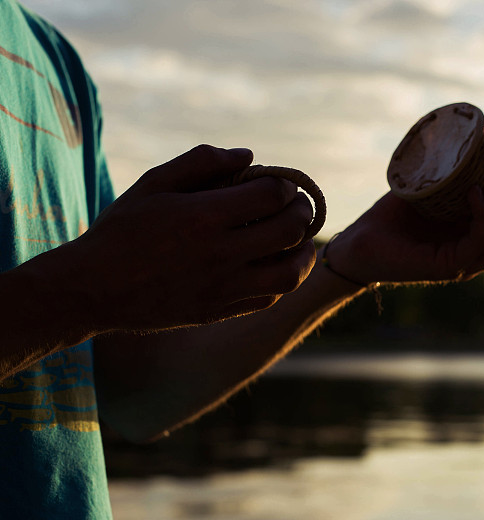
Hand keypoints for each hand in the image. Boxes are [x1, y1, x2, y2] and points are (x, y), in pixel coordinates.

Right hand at [67, 145, 315, 331]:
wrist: (92, 289)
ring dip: (304, 252)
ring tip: (299, 239)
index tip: (281, 183)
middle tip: (298, 205)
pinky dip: (281, 280)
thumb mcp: (154, 184)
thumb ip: (201, 162)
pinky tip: (273, 264)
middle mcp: (219, 254)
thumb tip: (248, 156)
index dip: (285, 184)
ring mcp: (221, 288)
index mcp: (203, 217)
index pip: (272, 195)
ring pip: (290, 273)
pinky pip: (268, 298)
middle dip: (303, 210)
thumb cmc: (122, 230)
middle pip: (289, 230)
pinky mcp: (218, 311)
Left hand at [326, 160, 483, 284]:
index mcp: (479, 230)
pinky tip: (473, 192)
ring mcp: (466, 261)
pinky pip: (480, 242)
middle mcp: (478, 248)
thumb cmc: (393, 213)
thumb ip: (453, 169)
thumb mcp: (431, 185)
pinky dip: (483, 216)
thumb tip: (474, 137)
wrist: (360, 241)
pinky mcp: (449, 266)